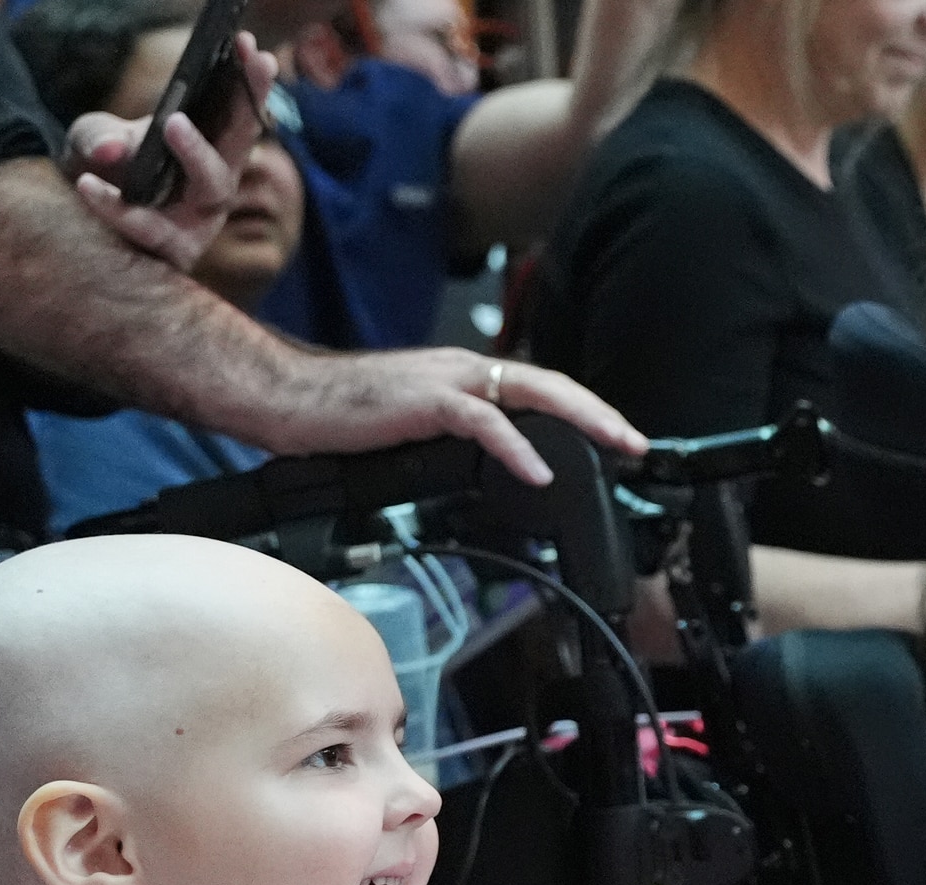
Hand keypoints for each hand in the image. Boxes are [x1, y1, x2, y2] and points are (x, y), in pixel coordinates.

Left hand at [65, 34, 276, 270]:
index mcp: (210, 151)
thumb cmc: (102, 173)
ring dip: (198, 153)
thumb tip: (112, 152)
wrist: (80, 224)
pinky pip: (151, 229)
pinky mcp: (174, 252)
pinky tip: (89, 186)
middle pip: (241, 143)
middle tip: (244, 71)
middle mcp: (215, 184)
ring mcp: (201, 220)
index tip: (253, 48)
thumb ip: (98, 136)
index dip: (251, 84)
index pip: (239, 112)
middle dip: (248, 105)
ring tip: (172, 122)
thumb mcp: (93, 139)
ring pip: (213, 186)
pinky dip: (118, 207)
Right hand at [251, 350, 646, 486]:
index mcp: (465, 378)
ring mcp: (446, 383)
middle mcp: (463, 371)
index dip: (584, 414)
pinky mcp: (424, 402)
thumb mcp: (418, 430)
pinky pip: (483, 422)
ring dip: (580, 422)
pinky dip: (517, 448)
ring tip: (614, 448)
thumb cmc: (343, 417)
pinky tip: (540, 472)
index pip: (539, 391)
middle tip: (637, 444)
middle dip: (600, 415)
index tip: (618, 442)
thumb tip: (495, 471)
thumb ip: (458, 442)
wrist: (288, 398)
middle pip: (550, 386)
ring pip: (530, 394)